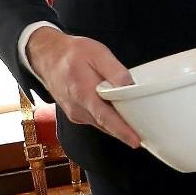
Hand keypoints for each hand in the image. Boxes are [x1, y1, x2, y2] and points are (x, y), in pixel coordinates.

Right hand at [26, 28, 139, 147]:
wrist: (48, 57)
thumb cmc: (72, 54)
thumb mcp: (97, 53)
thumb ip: (115, 71)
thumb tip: (129, 85)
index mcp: (83, 93)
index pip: (106, 118)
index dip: (122, 131)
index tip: (136, 141)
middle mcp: (78, 108)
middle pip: (107, 125)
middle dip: (126, 131)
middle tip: (148, 133)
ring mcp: (76, 113)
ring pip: (102, 125)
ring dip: (118, 126)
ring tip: (139, 126)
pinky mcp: (76, 114)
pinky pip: (96, 121)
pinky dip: (109, 120)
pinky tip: (120, 115)